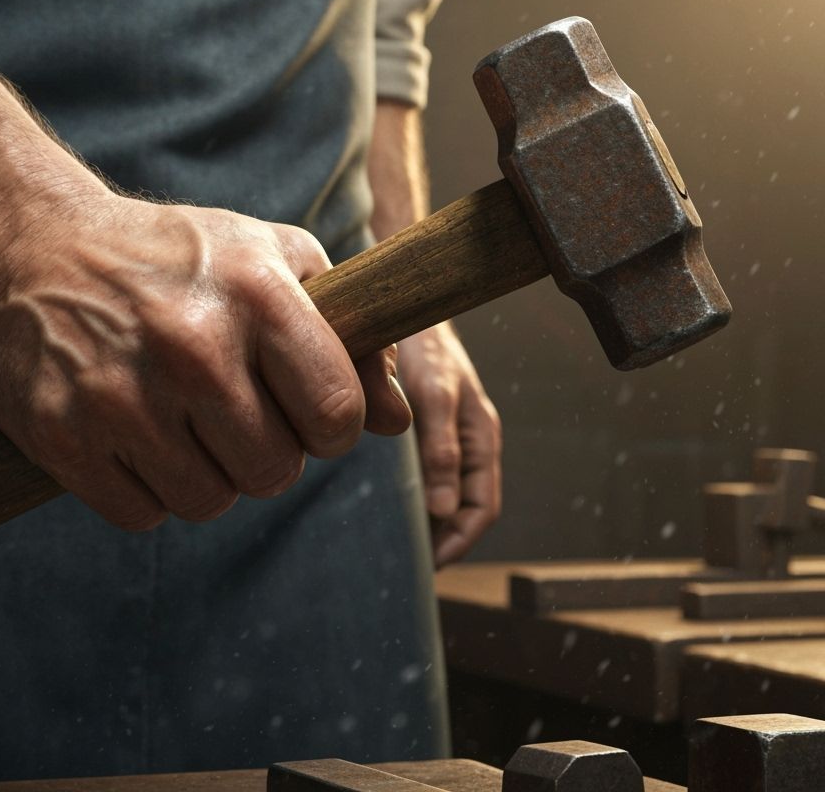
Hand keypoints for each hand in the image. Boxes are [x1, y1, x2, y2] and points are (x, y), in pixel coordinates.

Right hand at [0, 187, 412, 530]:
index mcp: (255, 294)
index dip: (326, 427)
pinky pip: (140, 514)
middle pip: (272, 471)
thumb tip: (396, 421)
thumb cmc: (168, 257)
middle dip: (260, 453)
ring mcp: (120, 394)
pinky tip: (126, 436)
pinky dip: (142, 490)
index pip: (335, 415)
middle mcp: (191, 345)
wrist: (29, 246)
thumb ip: (347, 334)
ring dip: (200, 475)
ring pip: (207, 502)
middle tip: (225, 413)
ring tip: (174, 420)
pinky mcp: (63, 434)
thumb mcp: (266, 260)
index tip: (299, 411)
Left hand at [396, 322, 500, 565]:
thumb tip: (445, 511)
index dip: (460, 541)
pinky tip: (387, 501)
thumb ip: (441, 450)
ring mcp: (448, 432)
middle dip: (444, 537)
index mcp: (481, 436)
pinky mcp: (426, 424)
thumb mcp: (436, 398)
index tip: (430, 563)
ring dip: (429, 518)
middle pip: (465, 506)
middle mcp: (469, 438)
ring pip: (446, 491)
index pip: (482, 508)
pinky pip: (427, 471)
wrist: (408, 304)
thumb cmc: (426, 347)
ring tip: (398, 540)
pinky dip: (415, 493)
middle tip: (410, 562)